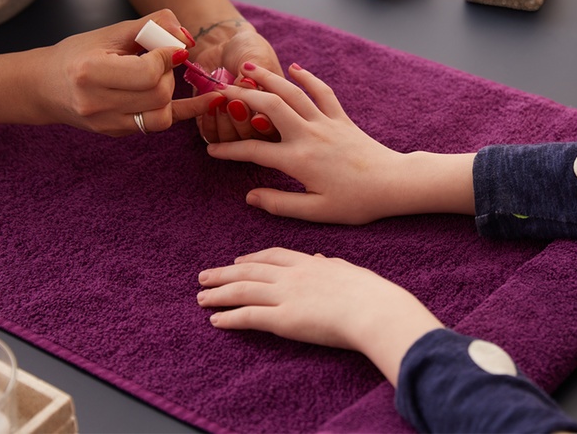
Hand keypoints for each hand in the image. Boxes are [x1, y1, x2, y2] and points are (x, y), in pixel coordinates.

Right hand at [35, 10, 215, 135]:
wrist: (45, 86)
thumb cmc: (78, 54)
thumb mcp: (111, 32)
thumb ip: (152, 25)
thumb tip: (186, 36)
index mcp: (89, 73)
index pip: (149, 73)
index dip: (166, 56)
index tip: (168, 46)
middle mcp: (97, 104)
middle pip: (159, 94)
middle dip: (168, 73)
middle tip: (157, 60)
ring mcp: (108, 124)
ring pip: (162, 114)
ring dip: (170, 92)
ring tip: (156, 77)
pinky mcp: (118, 133)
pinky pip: (161, 124)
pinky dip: (187, 111)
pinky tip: (211, 101)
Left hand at [190, 23, 283, 142]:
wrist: (222, 42)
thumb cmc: (248, 49)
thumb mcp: (259, 58)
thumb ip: (256, 79)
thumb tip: (247, 93)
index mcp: (281, 110)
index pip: (278, 128)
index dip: (267, 128)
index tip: (258, 118)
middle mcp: (260, 122)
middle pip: (256, 141)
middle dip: (244, 124)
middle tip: (235, 103)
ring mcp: (237, 125)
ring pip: (234, 140)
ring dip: (227, 123)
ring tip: (221, 101)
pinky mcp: (215, 126)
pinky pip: (212, 136)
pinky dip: (211, 123)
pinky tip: (211, 106)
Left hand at [197, 247, 442, 383]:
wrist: (375, 310)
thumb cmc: (372, 294)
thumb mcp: (351, 272)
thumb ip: (333, 266)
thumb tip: (324, 261)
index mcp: (310, 263)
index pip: (273, 256)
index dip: (252, 258)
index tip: (237, 261)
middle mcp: (293, 275)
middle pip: (249, 271)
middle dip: (224, 273)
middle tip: (204, 276)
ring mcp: (286, 295)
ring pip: (242, 291)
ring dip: (218, 294)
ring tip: (201, 298)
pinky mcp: (283, 319)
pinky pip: (248, 316)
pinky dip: (229, 318)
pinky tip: (215, 321)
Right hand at [205, 63, 475, 223]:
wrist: (394, 184)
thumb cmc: (357, 202)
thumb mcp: (316, 211)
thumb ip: (280, 204)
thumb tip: (251, 197)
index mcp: (298, 161)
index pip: (254, 151)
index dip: (229, 151)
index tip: (211, 151)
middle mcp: (309, 135)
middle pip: (270, 107)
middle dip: (243, 96)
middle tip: (222, 91)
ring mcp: (326, 123)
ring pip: (293, 93)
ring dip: (269, 78)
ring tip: (247, 68)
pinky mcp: (342, 119)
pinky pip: (323, 92)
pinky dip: (308, 78)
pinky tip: (294, 68)